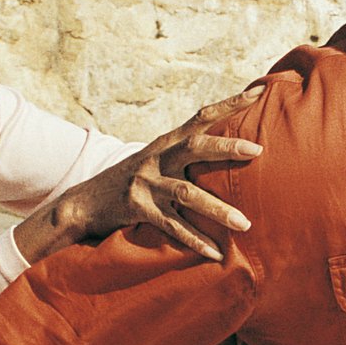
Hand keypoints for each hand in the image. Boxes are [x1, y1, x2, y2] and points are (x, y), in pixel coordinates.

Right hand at [50, 88, 263, 261]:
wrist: (86, 201)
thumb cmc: (133, 179)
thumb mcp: (157, 158)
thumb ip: (186, 152)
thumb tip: (227, 149)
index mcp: (167, 143)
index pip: (202, 117)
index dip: (230, 104)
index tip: (258, 91)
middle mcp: (158, 158)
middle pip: (195, 148)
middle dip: (226, 148)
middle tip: (257, 150)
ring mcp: (147, 184)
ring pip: (188, 194)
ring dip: (218, 210)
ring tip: (245, 224)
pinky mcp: (138, 209)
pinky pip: (173, 227)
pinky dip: (196, 241)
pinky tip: (217, 253)